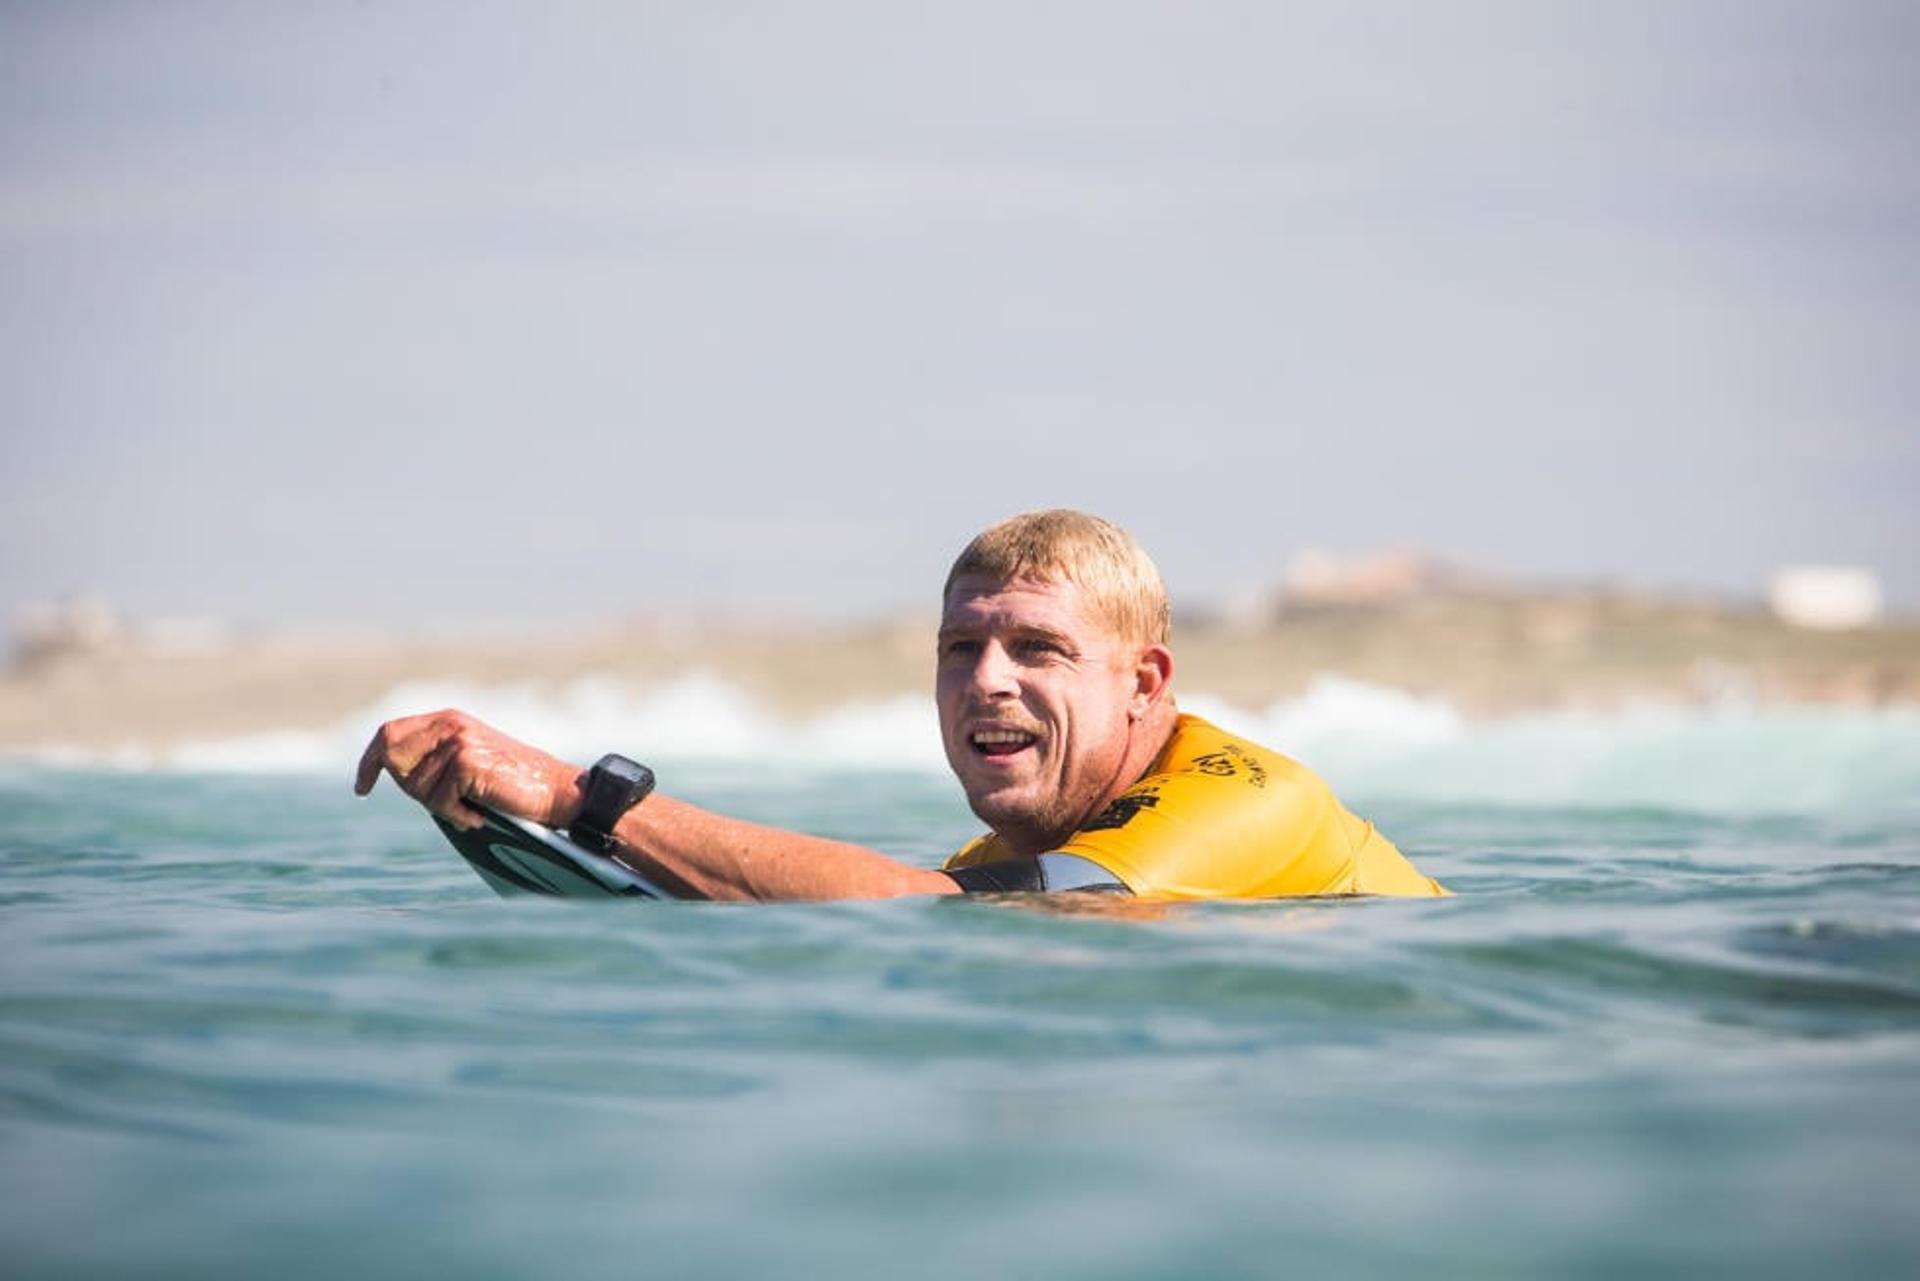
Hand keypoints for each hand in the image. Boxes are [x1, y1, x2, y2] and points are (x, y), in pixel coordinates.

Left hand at [353, 709, 583, 830]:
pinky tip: (481, 813)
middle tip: (448, 803)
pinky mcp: (466, 763)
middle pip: (395, 760)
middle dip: (410, 789)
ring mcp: (458, 741)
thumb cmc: (513, 785)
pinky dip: (458, 816)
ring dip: (443, 807)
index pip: (390, 733)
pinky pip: (439, 802)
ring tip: (475, 806)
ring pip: (417, 787)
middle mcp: (450, 724)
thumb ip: (433, 759)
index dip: (369, 761)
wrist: (556, 791)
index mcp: (448, 719)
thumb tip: (387, 770)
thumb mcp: (469, 762)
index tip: (362, 788)